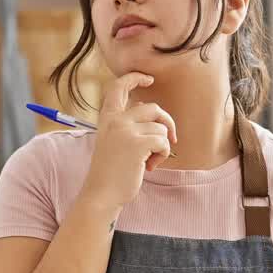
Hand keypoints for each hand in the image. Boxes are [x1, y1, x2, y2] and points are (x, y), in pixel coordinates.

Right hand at [78, 72, 176, 210]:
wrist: (102, 194)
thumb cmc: (110, 171)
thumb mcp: (113, 140)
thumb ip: (126, 124)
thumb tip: (148, 111)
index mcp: (107, 118)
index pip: (119, 87)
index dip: (135, 78)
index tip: (149, 79)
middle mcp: (115, 120)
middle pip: (153, 108)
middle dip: (167, 123)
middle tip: (170, 139)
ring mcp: (126, 131)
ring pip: (160, 128)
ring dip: (161, 146)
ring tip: (148, 161)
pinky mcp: (138, 144)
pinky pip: (163, 141)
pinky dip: (162, 155)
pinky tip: (149, 166)